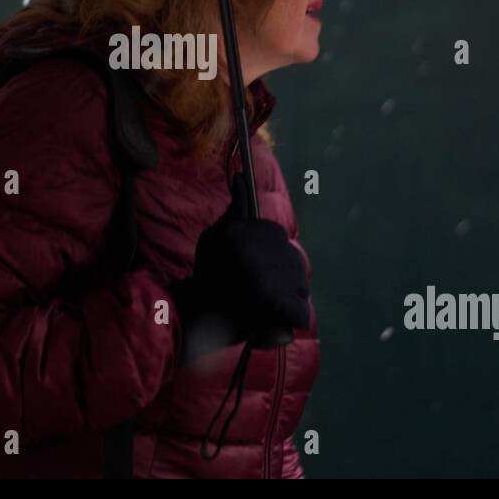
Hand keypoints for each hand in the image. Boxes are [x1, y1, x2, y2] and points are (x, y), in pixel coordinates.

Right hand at [172, 173, 309, 362]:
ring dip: (287, 292)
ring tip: (262, 303)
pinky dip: (293, 317)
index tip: (249, 265)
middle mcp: (258, 253)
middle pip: (291, 257)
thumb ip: (233, 211)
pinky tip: (276, 317)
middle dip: (280, 271)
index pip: (276, 234)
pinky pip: (300, 310)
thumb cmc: (207, 277)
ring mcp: (270, 282)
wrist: (198, 320)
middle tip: (255, 286)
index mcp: (243, 234)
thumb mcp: (213, 238)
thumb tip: (241, 178)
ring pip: (299, 281)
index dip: (266, 251)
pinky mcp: (278, 308)